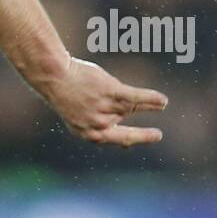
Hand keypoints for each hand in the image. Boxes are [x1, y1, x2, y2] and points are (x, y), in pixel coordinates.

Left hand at [41, 57, 167, 146]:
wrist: (54, 76)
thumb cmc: (67, 93)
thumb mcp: (80, 115)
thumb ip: (103, 124)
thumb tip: (125, 142)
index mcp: (89, 133)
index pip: (117, 140)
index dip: (135, 141)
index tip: (149, 140)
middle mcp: (98, 124)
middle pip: (124, 122)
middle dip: (143, 136)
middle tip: (158, 135)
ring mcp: (104, 108)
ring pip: (131, 106)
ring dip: (148, 103)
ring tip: (161, 103)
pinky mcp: (110, 92)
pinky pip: (136, 97)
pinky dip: (151, 99)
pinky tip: (163, 101)